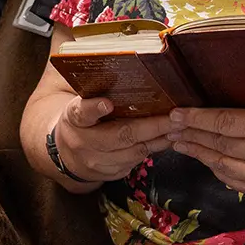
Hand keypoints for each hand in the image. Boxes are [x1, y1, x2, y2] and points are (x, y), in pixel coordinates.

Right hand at [52, 96, 174, 182]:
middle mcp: (83, 142)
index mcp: (74, 117)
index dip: (94, 108)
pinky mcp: (109, 174)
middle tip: (174, 117)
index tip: (107, 103)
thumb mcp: (81, 103)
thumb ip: (97, 92)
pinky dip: (152, 150)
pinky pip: (135, 163)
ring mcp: (96, 162)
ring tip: (178, 128)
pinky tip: (165, 139)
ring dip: (158, 140)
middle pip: (120, 135)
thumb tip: (127, 70)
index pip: (82, 112)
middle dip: (151, 126)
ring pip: (133, 152)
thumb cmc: (82, 120)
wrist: (66, 154)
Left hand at [167, 106, 244, 196]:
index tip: (178, 113)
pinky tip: (205, 159)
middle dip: (192, 134)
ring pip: (222, 164)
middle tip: (170, 126)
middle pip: (219, 144)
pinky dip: (216, 169)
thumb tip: (223, 98)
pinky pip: (234, 181)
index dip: (198, 118)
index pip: (226, 122)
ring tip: (179, 142)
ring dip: (198, 153)